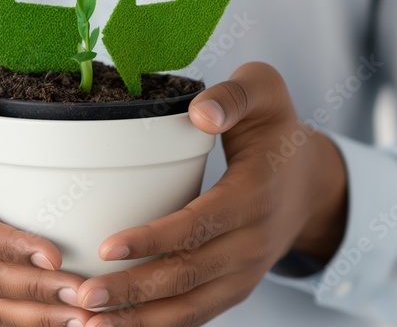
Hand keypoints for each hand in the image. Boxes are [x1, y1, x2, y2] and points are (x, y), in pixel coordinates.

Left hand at [75, 62, 347, 325]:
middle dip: (134, 290)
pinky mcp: (234, 288)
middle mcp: (253, 242)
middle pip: (189, 275)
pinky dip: (157, 326)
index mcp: (254, 194)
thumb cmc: (276, 131)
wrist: (312, 181)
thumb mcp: (264, 94)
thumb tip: (201, 113)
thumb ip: (233, 97)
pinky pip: (196, 314)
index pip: (201, 224)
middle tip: (83, 295)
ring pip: (191, 306)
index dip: (155, 239)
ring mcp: (246, 272)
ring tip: (89, 325)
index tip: (108, 246)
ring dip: (140, 321)